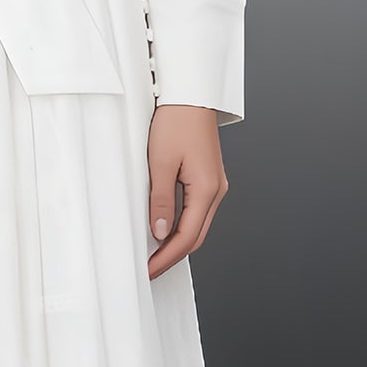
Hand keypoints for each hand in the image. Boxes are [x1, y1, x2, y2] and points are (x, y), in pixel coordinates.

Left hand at [145, 104, 226, 278]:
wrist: (190, 95)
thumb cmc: (176, 122)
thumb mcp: (160, 163)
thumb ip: (160, 200)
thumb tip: (160, 232)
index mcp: (206, 190)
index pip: (187, 237)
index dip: (167, 258)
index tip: (149, 270)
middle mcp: (216, 191)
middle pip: (196, 236)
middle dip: (173, 256)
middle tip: (150, 269)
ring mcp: (215, 185)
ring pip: (198, 225)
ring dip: (178, 242)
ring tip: (155, 255)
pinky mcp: (208, 178)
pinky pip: (197, 211)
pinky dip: (182, 225)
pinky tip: (166, 230)